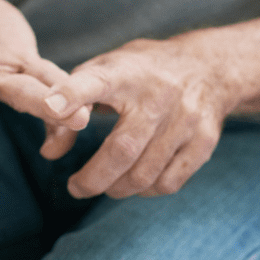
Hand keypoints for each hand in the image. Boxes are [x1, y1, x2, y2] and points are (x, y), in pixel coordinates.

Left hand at [41, 33, 237, 198]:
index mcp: (125, 72)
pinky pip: (169, 182)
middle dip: (93, 178)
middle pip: (122, 149)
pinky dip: (147, 191)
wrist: (208, 68)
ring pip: (144, 174)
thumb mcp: (107, 71)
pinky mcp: (203, 141)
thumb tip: (51, 152)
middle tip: (76, 188)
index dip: (71, 95)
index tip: (50, 108)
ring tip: (107, 186)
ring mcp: (185, 120)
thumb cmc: (143, 74)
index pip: (95, 81)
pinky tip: (138, 184)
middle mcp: (157, 96)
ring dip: (118, 188)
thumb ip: (73, 105)